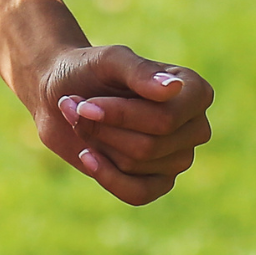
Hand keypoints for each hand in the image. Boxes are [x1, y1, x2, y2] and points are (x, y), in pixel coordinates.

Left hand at [35, 44, 214, 205]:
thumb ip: (139, 71)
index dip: (122, 115)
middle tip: (79, 108)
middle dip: (105, 129)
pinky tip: (87, 155)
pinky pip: (138, 194)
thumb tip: (173, 89)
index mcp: (195, 91)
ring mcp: (180, 157)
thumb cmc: (89, 71)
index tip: (85, 104)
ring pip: (137, 165)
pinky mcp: (159, 182)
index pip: (166, 119)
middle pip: (150, 145)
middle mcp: (195, 126)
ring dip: (100, 143)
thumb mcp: (109, 60)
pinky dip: (106, 176)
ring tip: (83, 121)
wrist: (60, 95)